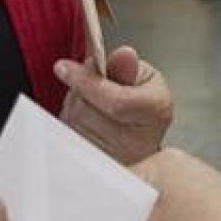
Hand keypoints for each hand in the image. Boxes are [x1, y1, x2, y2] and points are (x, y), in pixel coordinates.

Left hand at [55, 46, 172, 164]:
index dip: (86, 81)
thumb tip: (124, 55)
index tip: (64, 67)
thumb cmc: (144, 105)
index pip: (116, 101)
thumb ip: (128, 66)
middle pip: (87, 110)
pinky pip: (68, 136)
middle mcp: (136, 141)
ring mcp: (114, 158)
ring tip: (90, 100)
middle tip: (86, 81)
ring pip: (73, 122)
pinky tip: (84, 118)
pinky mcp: (94, 165)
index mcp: (155, 111)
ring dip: (73, 105)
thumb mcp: (143, 76)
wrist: (141, 137)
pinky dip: (70, 121)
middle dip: (78, 90)